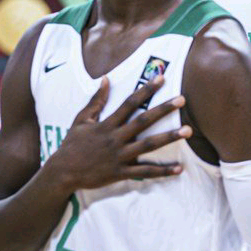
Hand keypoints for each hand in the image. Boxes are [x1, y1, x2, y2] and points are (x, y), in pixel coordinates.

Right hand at [47, 76, 188, 191]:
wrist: (62, 173)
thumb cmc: (72, 144)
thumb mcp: (81, 120)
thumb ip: (96, 101)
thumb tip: (106, 79)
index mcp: (107, 124)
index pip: (130, 103)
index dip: (146, 90)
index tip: (162, 78)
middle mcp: (115, 138)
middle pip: (143, 121)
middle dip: (163, 109)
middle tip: (182, 99)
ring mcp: (120, 156)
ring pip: (148, 145)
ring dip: (169, 137)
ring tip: (188, 130)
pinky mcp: (121, 172)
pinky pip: (145, 172)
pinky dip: (162, 171)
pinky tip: (179, 168)